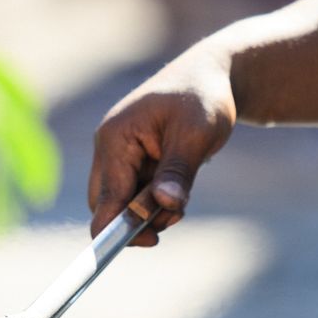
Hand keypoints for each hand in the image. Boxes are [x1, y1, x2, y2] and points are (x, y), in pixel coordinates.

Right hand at [87, 45, 237, 244]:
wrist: (211, 75)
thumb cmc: (202, 97)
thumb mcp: (196, 134)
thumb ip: (178, 172)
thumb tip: (165, 207)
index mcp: (115, 138)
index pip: (106, 198)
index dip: (120, 228)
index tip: (151, 242)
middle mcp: (109, 146)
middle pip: (106, 205)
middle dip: (139, 220)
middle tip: (176, 215)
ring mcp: (119, 153)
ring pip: (123, 202)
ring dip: (151, 210)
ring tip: (182, 195)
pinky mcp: (132, 160)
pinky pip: (135, 193)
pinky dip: (156, 200)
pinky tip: (179, 186)